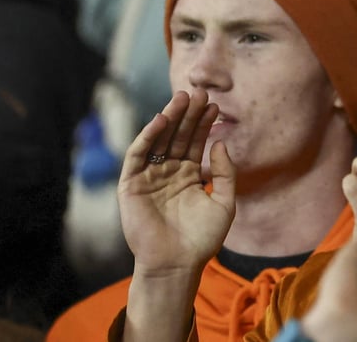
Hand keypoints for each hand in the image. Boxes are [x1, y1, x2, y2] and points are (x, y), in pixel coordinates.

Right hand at [118, 88, 235, 273]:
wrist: (178, 264)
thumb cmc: (202, 238)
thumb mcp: (224, 202)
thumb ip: (224, 173)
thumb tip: (221, 142)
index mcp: (188, 175)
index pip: (195, 142)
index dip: (204, 124)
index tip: (215, 105)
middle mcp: (168, 172)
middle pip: (178, 136)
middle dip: (188, 114)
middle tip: (200, 92)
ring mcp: (149, 176)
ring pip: (159, 140)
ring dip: (170, 117)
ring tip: (183, 97)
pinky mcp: (131, 184)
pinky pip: (138, 155)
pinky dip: (147, 136)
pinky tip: (162, 120)